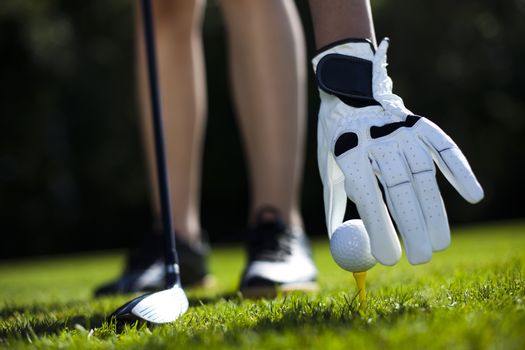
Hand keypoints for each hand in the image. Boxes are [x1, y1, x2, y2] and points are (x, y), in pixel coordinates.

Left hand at [313, 38, 483, 264]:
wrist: (349, 94)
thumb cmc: (337, 141)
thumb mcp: (329, 171)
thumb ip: (336, 205)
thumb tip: (342, 242)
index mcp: (349, 153)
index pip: (368, 196)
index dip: (380, 229)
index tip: (390, 258)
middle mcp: (377, 140)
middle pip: (399, 189)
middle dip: (413, 228)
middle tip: (421, 258)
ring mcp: (400, 130)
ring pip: (424, 174)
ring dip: (435, 211)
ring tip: (440, 243)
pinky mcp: (419, 124)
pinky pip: (443, 148)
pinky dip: (459, 171)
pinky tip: (472, 195)